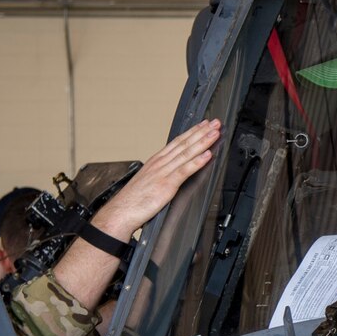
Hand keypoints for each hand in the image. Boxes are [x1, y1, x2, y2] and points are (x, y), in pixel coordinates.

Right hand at [48, 118, 220, 312]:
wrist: (120, 213)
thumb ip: (161, 175)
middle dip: (201, 132)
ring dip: (202, 142)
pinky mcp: (166, 185)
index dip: (191, 133)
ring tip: (214, 133)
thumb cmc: (133, 201)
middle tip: (215, 123)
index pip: (177, 143)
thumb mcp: (149, 182)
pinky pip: (184, 171)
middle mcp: (160, 164)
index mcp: (156, 162)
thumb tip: (173, 172)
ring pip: (186, 154)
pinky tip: (207, 155)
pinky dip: (196, 162)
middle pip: (183, 144)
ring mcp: (163, 173)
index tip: (203, 125)